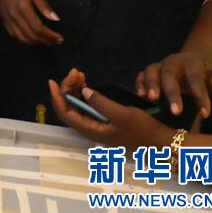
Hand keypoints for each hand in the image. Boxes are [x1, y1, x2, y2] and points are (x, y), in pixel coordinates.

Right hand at [0, 0, 62, 45]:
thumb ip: (43, 5)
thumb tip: (56, 19)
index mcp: (23, 7)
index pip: (38, 28)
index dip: (50, 36)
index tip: (60, 38)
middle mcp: (13, 16)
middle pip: (30, 35)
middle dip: (45, 41)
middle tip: (56, 41)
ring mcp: (6, 19)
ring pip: (21, 38)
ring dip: (34, 42)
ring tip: (45, 41)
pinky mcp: (2, 18)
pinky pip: (13, 34)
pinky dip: (23, 39)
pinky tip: (30, 37)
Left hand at [50, 68, 172, 148]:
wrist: (159, 140)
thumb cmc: (142, 129)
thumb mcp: (122, 115)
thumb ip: (100, 103)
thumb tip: (83, 91)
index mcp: (91, 130)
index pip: (66, 113)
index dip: (57, 98)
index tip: (52, 82)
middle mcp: (89, 128)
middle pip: (69, 107)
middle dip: (68, 88)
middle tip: (75, 72)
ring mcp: (95, 123)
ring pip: (77, 104)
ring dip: (75, 88)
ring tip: (79, 73)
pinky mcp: (103, 118)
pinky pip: (86, 104)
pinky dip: (83, 92)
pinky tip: (85, 82)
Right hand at [136, 52, 211, 118]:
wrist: (191, 61)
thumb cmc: (205, 73)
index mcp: (191, 60)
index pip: (195, 77)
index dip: (200, 95)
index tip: (205, 113)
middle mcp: (172, 61)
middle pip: (169, 74)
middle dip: (171, 92)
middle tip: (175, 111)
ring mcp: (159, 65)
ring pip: (151, 71)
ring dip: (150, 85)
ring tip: (150, 99)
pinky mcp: (150, 72)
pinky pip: (141, 75)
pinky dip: (139, 85)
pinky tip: (140, 96)